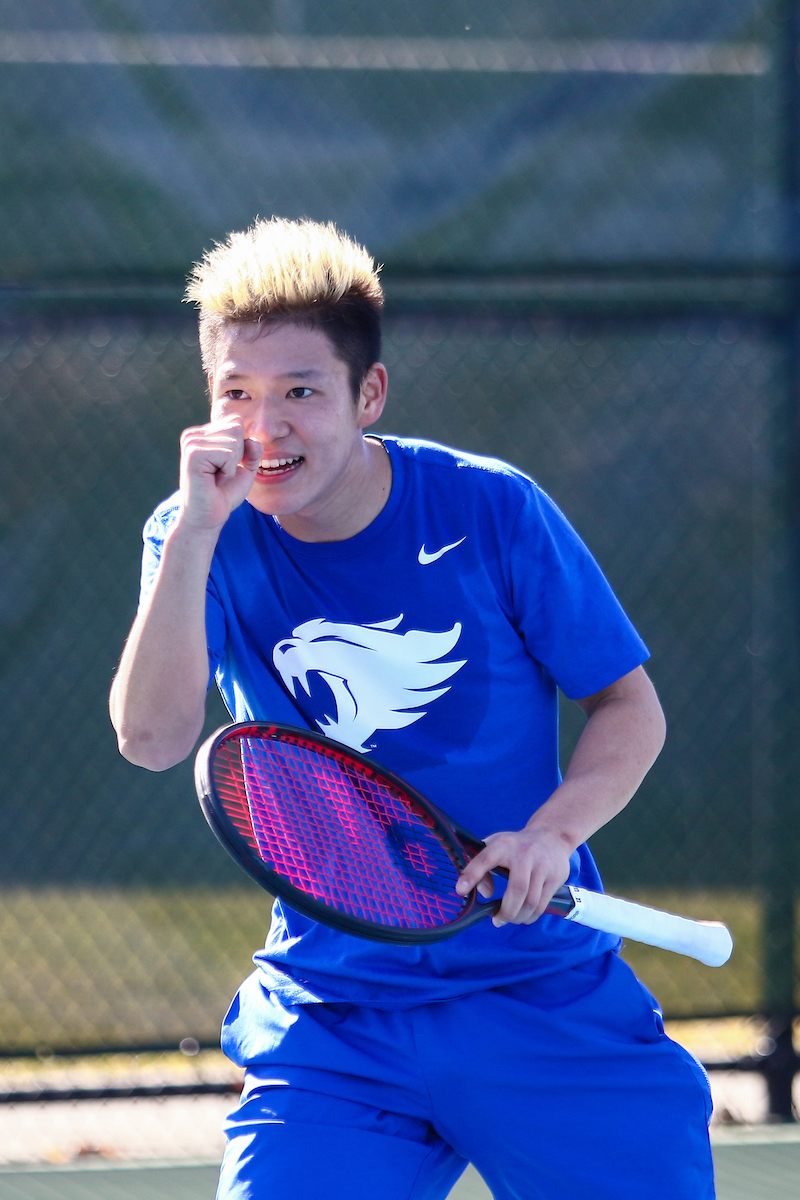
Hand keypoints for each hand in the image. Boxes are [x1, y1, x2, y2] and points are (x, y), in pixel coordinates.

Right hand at [178, 416, 261, 531]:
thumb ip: (252, 449)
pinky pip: (228, 454)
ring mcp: (191, 443)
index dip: (241, 448)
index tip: (225, 467)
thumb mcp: (245, 466)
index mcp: (202, 434)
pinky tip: (214, 481)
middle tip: (220, 473)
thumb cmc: (225, 493)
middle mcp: (193, 435)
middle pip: (236, 428)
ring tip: (216, 478)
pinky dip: (228, 471)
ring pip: (234, 441)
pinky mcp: (193, 454)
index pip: (235, 422)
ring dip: (232, 465)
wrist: (209, 516)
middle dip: (237, 455)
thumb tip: (252, 440)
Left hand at [455, 827, 572, 926]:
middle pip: (517, 889)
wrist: (552, 836)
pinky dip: (530, 916)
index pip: (485, 859)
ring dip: (518, 917)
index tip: (460, 890)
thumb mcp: (496, 847)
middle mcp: (524, 854)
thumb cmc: (516, 846)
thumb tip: (485, 894)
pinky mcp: (556, 877)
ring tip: (509, 919)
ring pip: (531, 901)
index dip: (472, 874)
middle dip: (506, 911)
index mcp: (503, 845)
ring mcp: (542, 866)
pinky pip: (542, 905)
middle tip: (497, 920)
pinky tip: (523, 916)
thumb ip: (483, 868)